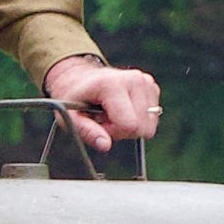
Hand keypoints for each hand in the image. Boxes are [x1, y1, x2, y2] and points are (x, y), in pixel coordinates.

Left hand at [42, 52, 163, 148]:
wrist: (81, 78)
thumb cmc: (75, 98)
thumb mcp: (71, 117)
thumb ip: (87, 132)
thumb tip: (105, 145)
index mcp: (113, 85)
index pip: (129, 125)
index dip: (114, 132)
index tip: (101, 124)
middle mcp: (134, 80)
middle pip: (142, 127)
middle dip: (123, 130)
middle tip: (105, 119)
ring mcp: (145, 82)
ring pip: (149, 124)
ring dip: (131, 125)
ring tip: (113, 113)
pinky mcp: (152, 86)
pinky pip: (152, 117)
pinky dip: (138, 118)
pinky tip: (123, 109)